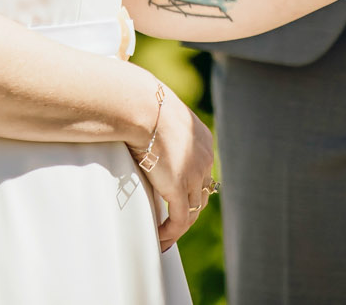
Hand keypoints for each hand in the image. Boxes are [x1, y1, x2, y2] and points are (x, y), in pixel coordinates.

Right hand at [132, 82, 215, 250]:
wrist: (142, 107)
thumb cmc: (141, 105)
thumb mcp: (158, 116)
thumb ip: (159, 129)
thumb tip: (142, 129)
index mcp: (201, 139)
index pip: (201, 171)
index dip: (191, 187)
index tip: (177, 198)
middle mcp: (204, 158)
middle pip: (201, 193)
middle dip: (187, 209)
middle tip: (171, 222)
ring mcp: (194, 174)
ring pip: (191, 210)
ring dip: (178, 227)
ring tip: (165, 237)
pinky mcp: (178, 188)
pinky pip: (179, 220)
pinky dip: (170, 233)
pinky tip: (160, 239)